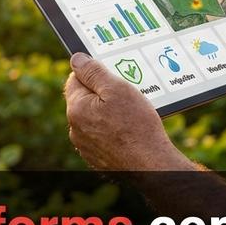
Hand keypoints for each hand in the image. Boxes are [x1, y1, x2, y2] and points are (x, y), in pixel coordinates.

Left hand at [64, 52, 192, 171]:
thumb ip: (94, 72)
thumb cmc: (136, 125)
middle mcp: (75, 129)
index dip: (94, 74)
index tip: (112, 76)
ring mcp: (86, 146)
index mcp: (76, 108)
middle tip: (126, 95)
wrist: (150, 165)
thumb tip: (76, 59)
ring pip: (94, 119)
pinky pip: (102, 137)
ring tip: (131, 115)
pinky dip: (112, 131)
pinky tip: (129, 132)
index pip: (75, 79)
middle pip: (85, 100)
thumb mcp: (117, 89)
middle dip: (103, 94)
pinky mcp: (98, 159)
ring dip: (108, 113)